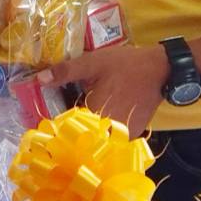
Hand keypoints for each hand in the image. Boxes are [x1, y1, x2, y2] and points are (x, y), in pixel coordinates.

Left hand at [43, 44, 168, 137]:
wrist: (161, 70)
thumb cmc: (126, 66)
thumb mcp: (93, 63)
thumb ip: (66, 71)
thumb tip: (39, 79)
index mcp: (94, 115)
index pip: (66, 127)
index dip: (55, 123)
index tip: (44, 119)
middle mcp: (108, 131)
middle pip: (81, 135)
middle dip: (71, 127)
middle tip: (63, 115)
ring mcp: (122, 136)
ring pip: (97, 138)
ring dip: (88, 130)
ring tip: (82, 116)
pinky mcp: (132, 134)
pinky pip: (111, 137)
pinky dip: (104, 130)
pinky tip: (101, 116)